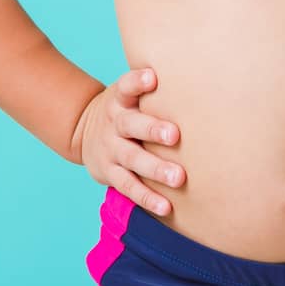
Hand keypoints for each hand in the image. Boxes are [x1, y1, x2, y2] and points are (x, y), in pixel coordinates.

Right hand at [72, 67, 184, 216]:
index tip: (152, 78)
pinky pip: (128, 187)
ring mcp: (111, 149)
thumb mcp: (130, 96)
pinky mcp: (109, 173)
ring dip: (155, 169)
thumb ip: (154, 92)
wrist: (82, 131)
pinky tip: (166, 207)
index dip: (137, 82)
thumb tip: (203, 79)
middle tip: (175, 135)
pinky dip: (147, 198)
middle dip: (152, 129)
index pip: (125, 87)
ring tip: (178, 178)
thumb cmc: (126, 110)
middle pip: (130, 124)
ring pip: (132, 159)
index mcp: (119, 101)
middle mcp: (114, 123)